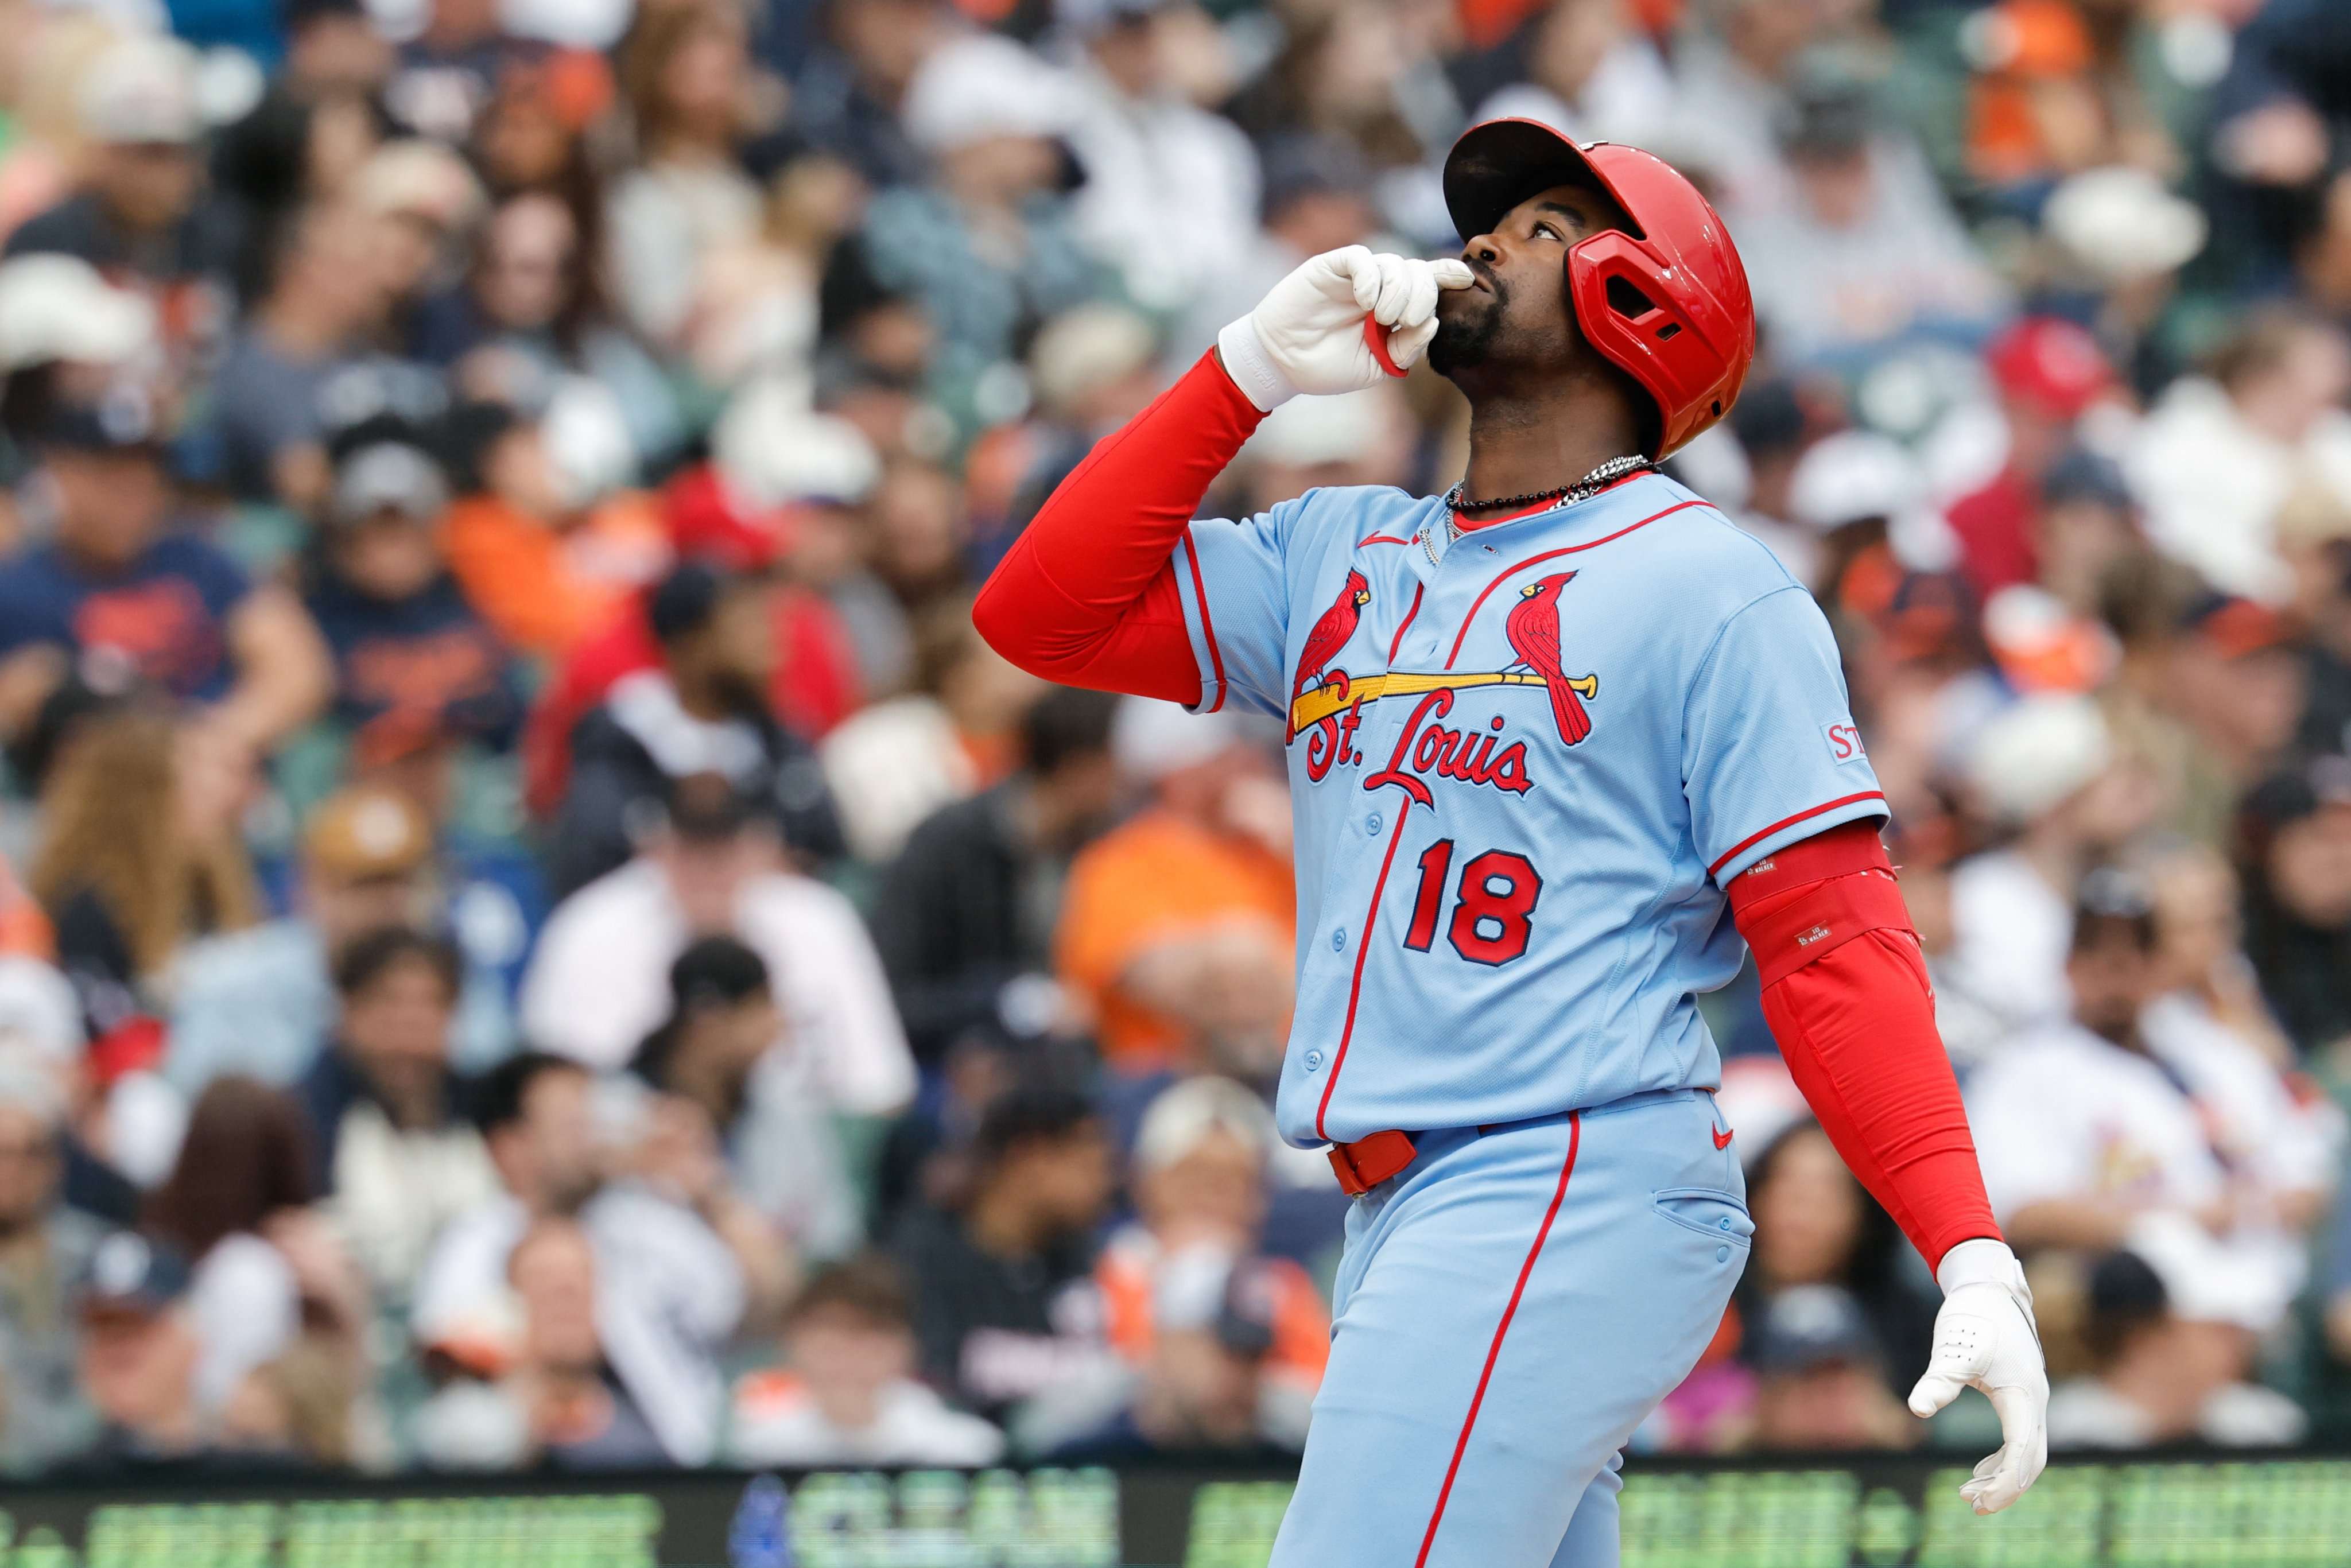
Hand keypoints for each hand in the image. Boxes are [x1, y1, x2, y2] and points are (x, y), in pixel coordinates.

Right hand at [1217, 247, 1475, 410]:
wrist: (1282, 363)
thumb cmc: (1330, 365)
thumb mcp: (1377, 367)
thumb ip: (1407, 349)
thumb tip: (1433, 322)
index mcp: (1396, 309)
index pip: (1429, 283)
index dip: (1449, 274)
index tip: (1467, 279)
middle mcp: (1381, 288)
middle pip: (1418, 272)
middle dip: (1422, 294)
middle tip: (1405, 320)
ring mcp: (1357, 276)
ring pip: (1395, 263)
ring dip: (1398, 290)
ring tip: (1381, 316)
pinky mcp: (1333, 267)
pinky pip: (1362, 258)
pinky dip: (1370, 277)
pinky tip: (1365, 300)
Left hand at [1908, 1238, 2047, 1514]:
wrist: (1987, 1287)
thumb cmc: (1972, 1316)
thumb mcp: (1953, 1348)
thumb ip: (1939, 1380)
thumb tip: (1917, 1410)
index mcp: (2024, 1395)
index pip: (2024, 1452)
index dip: (2005, 1483)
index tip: (1979, 1502)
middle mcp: (2035, 1400)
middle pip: (2032, 1459)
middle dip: (2006, 1486)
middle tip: (1971, 1504)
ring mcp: (2031, 1397)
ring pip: (2029, 1450)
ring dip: (2003, 1475)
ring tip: (1968, 1491)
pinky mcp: (2021, 1393)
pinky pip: (2022, 1437)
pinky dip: (2004, 1458)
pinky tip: (1980, 1468)